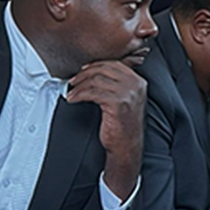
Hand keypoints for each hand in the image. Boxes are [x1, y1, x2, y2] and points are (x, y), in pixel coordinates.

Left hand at [68, 60, 145, 198]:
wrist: (127, 145)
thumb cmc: (124, 124)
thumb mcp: (126, 99)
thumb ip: (117, 84)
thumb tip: (95, 72)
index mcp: (138, 81)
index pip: (114, 64)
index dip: (96, 65)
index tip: (83, 70)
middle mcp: (135, 85)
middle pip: (104, 70)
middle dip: (84, 74)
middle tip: (73, 81)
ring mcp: (128, 94)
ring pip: (96, 80)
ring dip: (79, 86)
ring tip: (71, 92)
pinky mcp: (117, 103)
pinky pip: (92, 93)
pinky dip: (79, 95)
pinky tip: (73, 99)